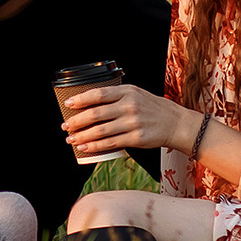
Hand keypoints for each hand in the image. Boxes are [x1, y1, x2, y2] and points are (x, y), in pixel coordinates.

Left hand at [59, 84, 194, 159]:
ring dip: (82, 136)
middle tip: (65, 126)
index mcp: (127, 92)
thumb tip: (88, 103)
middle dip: (76, 121)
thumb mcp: (136, 94)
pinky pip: (110, 143)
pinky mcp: (136, 138)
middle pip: (96, 114)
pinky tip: (85, 147)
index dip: (81, 99)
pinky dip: (95, 146)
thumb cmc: (152, 108)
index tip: (68, 103)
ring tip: (71, 139)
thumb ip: (115, 96)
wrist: (175, 123)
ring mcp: (133, 123)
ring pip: (100, 131)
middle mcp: (129, 106)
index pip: (98, 94)